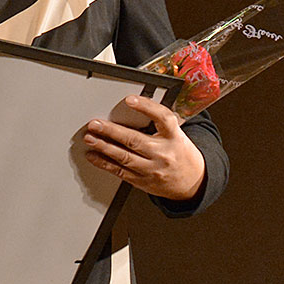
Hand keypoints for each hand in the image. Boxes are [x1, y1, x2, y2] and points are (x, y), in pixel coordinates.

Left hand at [82, 95, 205, 199]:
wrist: (193, 183)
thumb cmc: (180, 153)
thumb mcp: (177, 134)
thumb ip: (159, 122)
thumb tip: (135, 105)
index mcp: (174, 137)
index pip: (163, 118)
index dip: (146, 107)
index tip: (130, 100)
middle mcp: (163, 153)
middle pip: (135, 140)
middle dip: (111, 131)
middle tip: (95, 124)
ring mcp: (152, 169)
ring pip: (124, 157)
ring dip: (103, 147)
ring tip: (90, 138)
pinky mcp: (143, 181)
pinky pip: (120, 171)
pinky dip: (104, 163)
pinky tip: (93, 156)